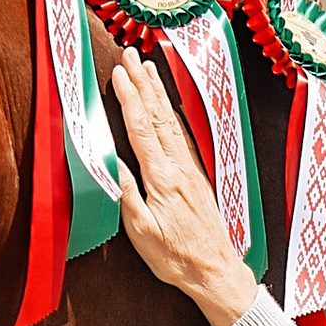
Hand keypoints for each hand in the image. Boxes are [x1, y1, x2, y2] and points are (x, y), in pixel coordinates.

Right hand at [107, 57, 257, 325]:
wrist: (215, 271)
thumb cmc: (176, 257)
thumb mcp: (142, 232)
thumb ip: (127, 194)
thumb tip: (111, 161)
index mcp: (162, 179)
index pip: (141, 129)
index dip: (130, 98)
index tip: (120, 72)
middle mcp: (179, 168)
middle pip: (157, 117)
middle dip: (143, 83)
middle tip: (132, 54)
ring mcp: (190, 171)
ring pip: (170, 123)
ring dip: (157, 93)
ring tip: (148, 68)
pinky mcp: (196, 178)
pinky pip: (180, 137)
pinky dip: (170, 114)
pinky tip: (166, 106)